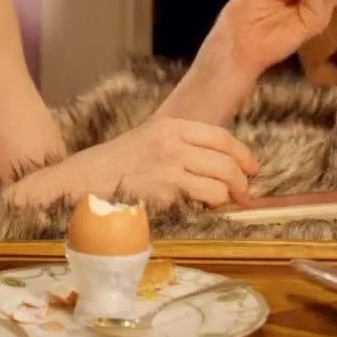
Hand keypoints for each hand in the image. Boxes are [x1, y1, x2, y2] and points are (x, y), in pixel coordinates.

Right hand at [52, 116, 260, 207]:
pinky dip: (210, 208)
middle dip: (242, 180)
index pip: (221, 137)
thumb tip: (216, 160)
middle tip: (244, 193)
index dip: (242, 154)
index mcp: (170, 126)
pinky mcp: (166, 194)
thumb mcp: (149, 139)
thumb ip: (180, 143)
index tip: (251, 167)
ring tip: (224, 205)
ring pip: (220, 184)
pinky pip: (204, 201)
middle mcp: (173, 144)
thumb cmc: (115, 164)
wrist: (85, 180)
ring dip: (227, 198)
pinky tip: (203, 210)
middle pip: (226, 161)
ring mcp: (170, 169)